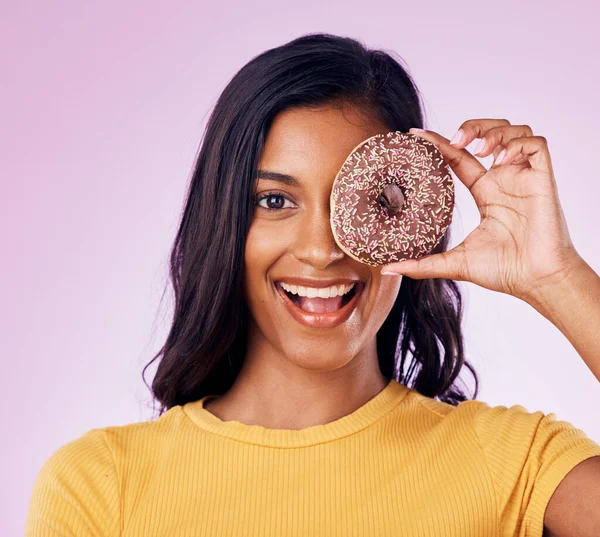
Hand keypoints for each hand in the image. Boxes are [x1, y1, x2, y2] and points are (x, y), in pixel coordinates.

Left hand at [381, 119, 583, 301]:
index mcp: (485, 194)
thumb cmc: (503, 272)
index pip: (460, 158)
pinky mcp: (542, 178)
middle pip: (488, 135)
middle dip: (471, 127)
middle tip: (457, 140)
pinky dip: (516, 144)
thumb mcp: (454, 263)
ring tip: (480, 149)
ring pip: (514, 132)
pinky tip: (501, 160)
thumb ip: (420, 264)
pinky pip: (536, 144)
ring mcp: (523, 178)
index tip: (416, 134)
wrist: (536, 281)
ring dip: (494, 131)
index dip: (441, 143)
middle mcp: (504, 181)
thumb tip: (385, 268)